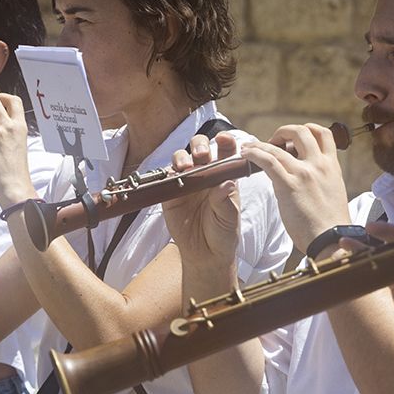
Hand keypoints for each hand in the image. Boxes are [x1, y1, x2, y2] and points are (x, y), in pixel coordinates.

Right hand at [160, 132, 242, 287]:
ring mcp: (186, 181)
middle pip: (200, 148)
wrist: (205, 254)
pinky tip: (172, 177)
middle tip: (201, 155)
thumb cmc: (223, 233)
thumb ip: (225, 200)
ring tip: (185, 168)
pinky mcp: (170, 193)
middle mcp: (205, 174)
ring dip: (182, 158)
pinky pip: (165, 177)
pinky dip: (167, 174)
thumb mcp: (228, 217)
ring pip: (181, 158)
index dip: (225, 141)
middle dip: (199, 146)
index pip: (226, 151)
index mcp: (224, 175)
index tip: (225, 139)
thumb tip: (227, 184)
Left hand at [241, 123, 352, 250]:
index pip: (324, 134)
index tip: (294, 139)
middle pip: (301, 131)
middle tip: (273, 142)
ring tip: (249, 148)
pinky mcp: (289, 186)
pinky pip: (268, 161)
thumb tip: (307, 176)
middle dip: (284, 132)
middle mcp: (319, 165)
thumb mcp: (333, 191)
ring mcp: (303, 173)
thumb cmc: (330, 223)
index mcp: (332, 166)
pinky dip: (254, 154)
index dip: (308, 129)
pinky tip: (246, 155)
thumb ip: (321, 178)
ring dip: (260, 144)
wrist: (331, 240)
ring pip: (278, 146)